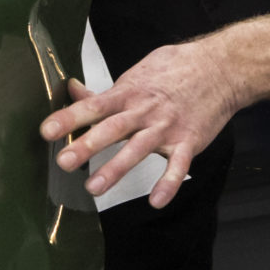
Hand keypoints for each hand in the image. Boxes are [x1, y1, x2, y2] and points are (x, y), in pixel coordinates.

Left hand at [42, 37, 248, 207]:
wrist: (221, 68)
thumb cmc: (175, 70)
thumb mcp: (137, 74)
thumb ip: (105, 91)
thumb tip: (72, 89)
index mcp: (128, 93)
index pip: (93, 106)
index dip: (70, 118)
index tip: (48, 131)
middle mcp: (145, 111)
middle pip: (112, 128)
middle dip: (87, 145)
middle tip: (63, 161)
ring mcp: (167, 127)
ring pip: (139, 149)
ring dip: (116, 168)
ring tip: (94, 187)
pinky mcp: (189, 141)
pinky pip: (178, 166)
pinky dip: (168, 184)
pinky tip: (156, 201)